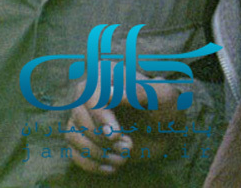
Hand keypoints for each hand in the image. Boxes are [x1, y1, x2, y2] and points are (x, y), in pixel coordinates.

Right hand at [65, 65, 182, 175]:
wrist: (168, 130)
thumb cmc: (167, 107)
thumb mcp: (163, 96)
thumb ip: (140, 91)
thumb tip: (109, 93)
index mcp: (109, 75)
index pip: (89, 92)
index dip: (98, 115)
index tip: (115, 135)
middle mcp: (91, 94)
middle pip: (78, 116)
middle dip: (101, 137)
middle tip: (128, 146)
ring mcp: (84, 117)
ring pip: (72, 135)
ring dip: (98, 151)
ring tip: (126, 154)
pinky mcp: (83, 138)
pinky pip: (74, 153)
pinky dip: (92, 163)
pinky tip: (115, 165)